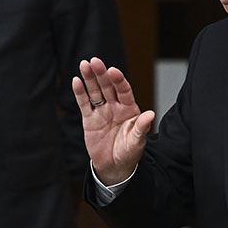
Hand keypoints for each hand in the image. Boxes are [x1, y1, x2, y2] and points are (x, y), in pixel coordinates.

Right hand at [71, 57, 154, 185]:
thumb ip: (142, 127)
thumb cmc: (129, 153)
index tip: (113, 71)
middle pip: (108, 87)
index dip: (119, 80)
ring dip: (89, 78)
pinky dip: (80, 93)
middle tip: (95, 61)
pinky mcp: (89, 119)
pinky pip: (84, 104)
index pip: (124, 90)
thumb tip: (151, 114)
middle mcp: (115, 107)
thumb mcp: (137, 142)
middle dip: (101, 74)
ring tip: (84, 64)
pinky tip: (76, 81)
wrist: (114, 167)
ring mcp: (102, 111)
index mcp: (130, 109)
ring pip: (95, 91)